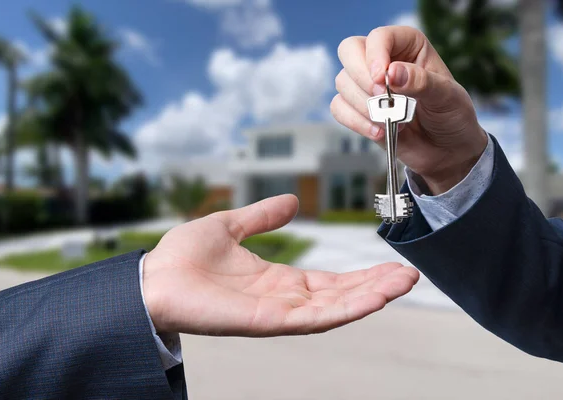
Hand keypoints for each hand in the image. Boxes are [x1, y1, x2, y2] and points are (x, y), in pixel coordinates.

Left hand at [143, 195, 418, 336]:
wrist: (152, 277)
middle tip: (410, 276)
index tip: (390, 264)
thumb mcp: (231, 226)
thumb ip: (262, 216)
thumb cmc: (183, 257)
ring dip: (370, 296)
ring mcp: (277, 313)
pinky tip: (373, 298)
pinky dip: (346, 309)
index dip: (360, 275)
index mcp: (277, 280)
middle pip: (340, 296)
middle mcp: (283, 299)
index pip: (329, 281)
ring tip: (404, 283)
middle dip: (375, 286)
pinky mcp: (266, 321)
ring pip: (334, 308)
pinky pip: (314, 318)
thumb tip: (293, 203)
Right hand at [331, 26, 488, 193]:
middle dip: (361, 78)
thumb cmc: (451, 116)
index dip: (375, 55)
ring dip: (364, 106)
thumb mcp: (447, 96)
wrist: (446, 150)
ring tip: (392, 122)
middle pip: (349, 51)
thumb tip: (392, 73)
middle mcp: (383, 60)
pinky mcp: (358, 109)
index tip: (382, 79)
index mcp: (407, 45)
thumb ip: (422, 82)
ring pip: (343, 82)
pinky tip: (378, 132)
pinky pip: (339, 108)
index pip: (378, 37)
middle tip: (382, 98)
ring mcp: (367, 85)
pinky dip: (355, 122)